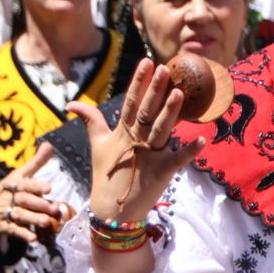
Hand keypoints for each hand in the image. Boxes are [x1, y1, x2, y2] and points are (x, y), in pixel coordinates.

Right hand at [0, 144, 66, 254]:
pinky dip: (22, 234)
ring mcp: (4, 212)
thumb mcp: (19, 175)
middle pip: (23, 200)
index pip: (24, 183)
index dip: (36, 186)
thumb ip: (36, 162)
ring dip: (33, 219)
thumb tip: (49, 145)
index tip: (48, 188)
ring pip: (19, 215)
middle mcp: (9, 197)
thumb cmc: (7, 189)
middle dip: (38, 204)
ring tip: (46, 222)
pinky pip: (12, 230)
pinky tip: (33, 238)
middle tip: (52, 208)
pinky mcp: (2, 226)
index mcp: (13, 184)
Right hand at [66, 58, 204, 223]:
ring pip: (160, 130)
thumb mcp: (98, 144)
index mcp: (122, 132)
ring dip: (170, 112)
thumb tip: (71, 103)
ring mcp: (148, 156)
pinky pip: (177, 160)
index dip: (138, 82)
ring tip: (180, 93)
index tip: (147, 62)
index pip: (131, 102)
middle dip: (155, 90)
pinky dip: (189, 151)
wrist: (111, 210)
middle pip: (146, 112)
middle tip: (165, 69)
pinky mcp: (161, 173)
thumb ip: (91, 121)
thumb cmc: (106, 174)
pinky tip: (202, 139)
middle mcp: (135, 141)